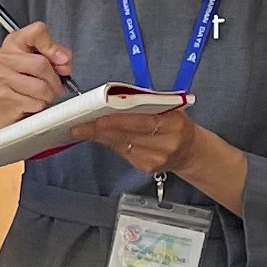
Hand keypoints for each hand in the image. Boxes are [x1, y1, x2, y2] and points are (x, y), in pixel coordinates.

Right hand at [0, 22, 74, 139]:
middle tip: (57, 85)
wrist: (4, 106)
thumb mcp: (41, 59)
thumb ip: (57, 55)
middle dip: (55, 79)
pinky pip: (35, 103)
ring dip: (50, 95)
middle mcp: (4, 57)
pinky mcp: (5, 97)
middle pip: (41, 64)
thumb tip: (64, 62)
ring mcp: (2, 77)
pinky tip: (36, 102)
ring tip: (47, 95)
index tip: (60, 59)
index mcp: (14, 41)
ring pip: (40, 87)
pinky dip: (41, 105)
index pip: (37, 31)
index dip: (53, 46)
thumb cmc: (25, 79)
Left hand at [81, 105, 196, 176]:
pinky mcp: (146, 167)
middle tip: (77, 125)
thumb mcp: (169, 109)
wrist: (189, 151)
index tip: (95, 117)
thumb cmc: (175, 124)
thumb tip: (113, 99)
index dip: (115, 120)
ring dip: (99, 136)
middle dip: (99, 129)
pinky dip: (109, 143)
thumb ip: (146, 103)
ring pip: (120, 145)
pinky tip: (98, 137)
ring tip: (81, 129)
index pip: (139, 121)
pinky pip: (123, 152)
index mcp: (173, 123)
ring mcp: (156, 158)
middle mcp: (166, 143)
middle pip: (126, 135)